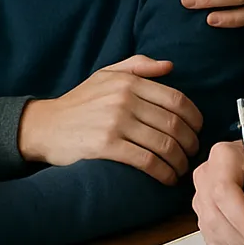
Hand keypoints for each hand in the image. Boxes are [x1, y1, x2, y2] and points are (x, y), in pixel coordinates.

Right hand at [18, 55, 202, 185]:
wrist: (45, 125)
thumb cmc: (79, 102)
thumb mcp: (105, 75)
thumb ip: (137, 66)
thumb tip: (169, 66)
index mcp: (128, 81)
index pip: (177, 100)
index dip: (195, 118)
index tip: (197, 131)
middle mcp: (124, 99)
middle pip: (174, 124)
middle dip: (190, 144)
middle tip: (191, 155)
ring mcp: (115, 122)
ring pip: (164, 145)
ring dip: (179, 162)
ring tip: (180, 170)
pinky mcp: (106, 145)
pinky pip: (147, 161)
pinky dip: (163, 173)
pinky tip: (166, 178)